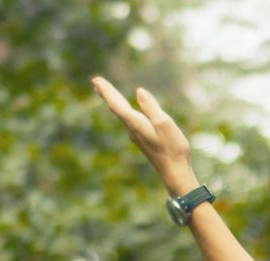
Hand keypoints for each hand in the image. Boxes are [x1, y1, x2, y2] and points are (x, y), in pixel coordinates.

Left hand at [92, 76, 196, 194]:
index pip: (117, 104)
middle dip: (106, 94)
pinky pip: (128, 119)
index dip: (107, 91)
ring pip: (120, 114)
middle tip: (95, 82)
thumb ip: (151, 107)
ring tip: (104, 92)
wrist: (174, 172)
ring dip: (112, 101)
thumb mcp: (164, 123)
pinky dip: (122, 110)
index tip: (96, 80)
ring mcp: (136, 135)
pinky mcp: (142, 139)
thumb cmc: (173, 148)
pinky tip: (123, 110)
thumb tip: (139, 91)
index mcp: (136, 124)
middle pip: (116, 108)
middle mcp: (132, 129)